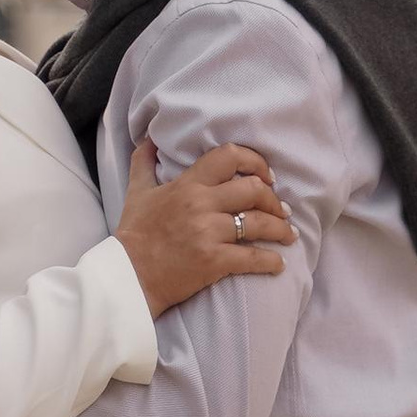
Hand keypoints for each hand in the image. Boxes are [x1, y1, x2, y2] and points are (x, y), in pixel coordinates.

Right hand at [114, 139, 294, 315]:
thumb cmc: (133, 234)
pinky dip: (271, 261)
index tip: (267, 176)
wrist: (128, 277)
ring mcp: (208, 234)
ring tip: (288, 235)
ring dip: (280, 229)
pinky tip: (278, 263)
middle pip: (253, 189)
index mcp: (187, 184)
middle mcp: (200, 204)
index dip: (255, 162)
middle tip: (281, 210)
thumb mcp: (136, 192)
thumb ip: (144, 162)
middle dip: (273, 200)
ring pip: (259, 223)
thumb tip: (149, 139)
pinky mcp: (213, 262)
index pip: (230, 157)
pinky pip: (253, 258)